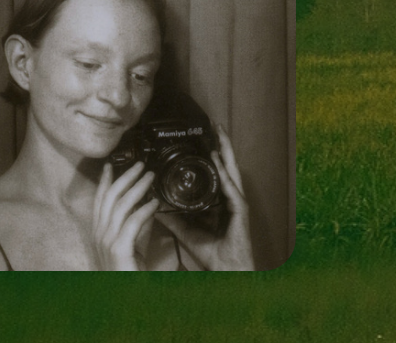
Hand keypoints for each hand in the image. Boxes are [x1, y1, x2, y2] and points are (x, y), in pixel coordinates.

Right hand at [91, 162, 157, 270]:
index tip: (110, 165)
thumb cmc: (127, 270)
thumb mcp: (131, 243)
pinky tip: (155, 202)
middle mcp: (99, 235)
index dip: (104, 182)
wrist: (121, 294)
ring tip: (151, 177)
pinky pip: (132, 223)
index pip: (99, 201)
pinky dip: (144, 209)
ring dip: (137, 188)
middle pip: (109, 198)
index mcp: (99, 232)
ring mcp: (107, 242)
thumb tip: (146, 206)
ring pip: (120, 206)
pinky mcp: (119, 250)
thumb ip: (135, 226)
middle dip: (124, 178)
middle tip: (140, 165)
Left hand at [162, 124, 256, 270]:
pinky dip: (223, 172)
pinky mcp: (240, 208)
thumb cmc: (212, 252)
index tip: (203, 141)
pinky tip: (217, 159)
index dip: (211, 157)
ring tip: (218, 135)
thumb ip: (173, 218)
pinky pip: (230, 186)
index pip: (216, 174)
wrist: (225, 268)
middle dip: (221, 146)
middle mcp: (230, 198)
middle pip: (225, 166)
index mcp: (220, 202)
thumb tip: (155, 207)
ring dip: (225, 151)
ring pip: (231, 170)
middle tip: (214, 127)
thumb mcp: (186, 231)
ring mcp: (237, 201)